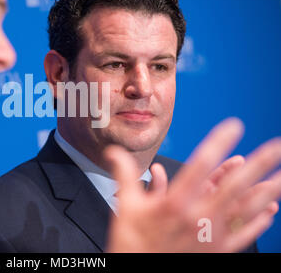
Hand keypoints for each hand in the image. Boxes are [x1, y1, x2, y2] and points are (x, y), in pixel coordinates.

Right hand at [105, 118, 280, 251]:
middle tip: (278, 146)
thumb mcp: (126, 206)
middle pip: (234, 185)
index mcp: (174, 202)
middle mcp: (197, 216)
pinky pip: (243, 235)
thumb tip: (114, 152)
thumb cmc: (132, 243)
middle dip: (259, 164)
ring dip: (267, 191)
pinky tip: (271, 212)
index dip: (219, 142)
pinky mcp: (216, 251)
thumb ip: (124, 175)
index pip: (201, 165)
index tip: (234, 126)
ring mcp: (210, 235)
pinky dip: (259, 222)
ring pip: (245, 209)